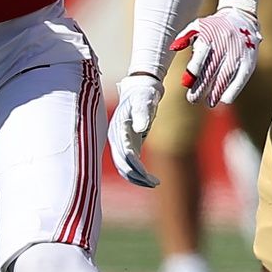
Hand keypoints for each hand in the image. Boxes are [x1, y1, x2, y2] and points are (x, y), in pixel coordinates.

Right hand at [108, 73, 161, 187]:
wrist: (140, 88)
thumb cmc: (143, 93)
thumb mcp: (144, 101)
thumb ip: (142, 114)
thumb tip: (140, 129)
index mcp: (118, 129)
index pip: (125, 154)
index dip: (135, 167)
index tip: (148, 176)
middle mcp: (116, 138)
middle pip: (122, 164)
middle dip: (137, 177)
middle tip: (155, 183)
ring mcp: (120, 142)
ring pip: (124, 167)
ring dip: (137, 178)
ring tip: (154, 183)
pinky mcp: (128, 144)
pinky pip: (130, 163)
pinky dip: (138, 172)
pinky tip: (150, 178)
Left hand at [170, 0, 259, 107]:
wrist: (241, 15)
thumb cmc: (214, 26)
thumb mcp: (198, 27)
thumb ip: (185, 37)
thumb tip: (173, 48)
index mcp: (210, 34)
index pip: (201, 56)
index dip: (194, 73)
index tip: (187, 86)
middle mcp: (225, 42)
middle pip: (212, 69)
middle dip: (202, 86)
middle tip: (193, 99)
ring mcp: (239, 50)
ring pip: (227, 74)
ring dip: (217, 91)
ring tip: (209, 103)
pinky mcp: (250, 58)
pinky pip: (242, 76)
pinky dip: (234, 89)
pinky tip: (226, 99)